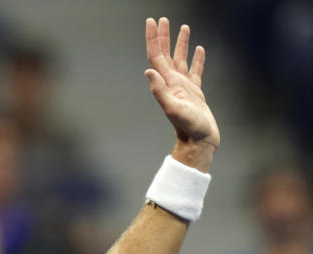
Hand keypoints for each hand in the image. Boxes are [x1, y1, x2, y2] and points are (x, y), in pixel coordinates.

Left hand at [144, 18, 219, 169]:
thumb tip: (148, 71)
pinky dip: (197, 59)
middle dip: (163, 36)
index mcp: (167, 83)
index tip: (151, 22)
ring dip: (180, 43)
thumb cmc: (188, 127)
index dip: (153, 39)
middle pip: (166, 54)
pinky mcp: (196, 92)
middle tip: (162, 19)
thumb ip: (159, 90)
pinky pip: (196, 71)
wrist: (199, 141)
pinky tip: (199, 49)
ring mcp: (184, 87)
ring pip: (181, 59)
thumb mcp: (172, 108)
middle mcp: (173, 83)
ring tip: (183, 27)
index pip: (157, 56)